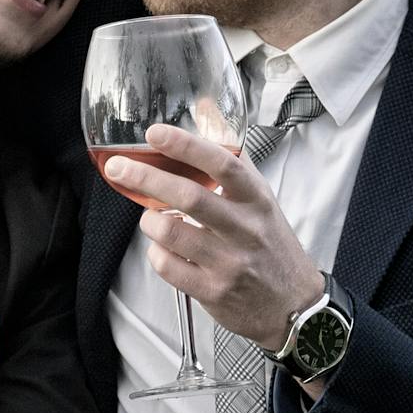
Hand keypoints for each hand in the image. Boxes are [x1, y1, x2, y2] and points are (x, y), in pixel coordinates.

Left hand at [102, 123, 323, 350]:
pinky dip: (156, 253)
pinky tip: (163, 248)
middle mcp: (246, 229)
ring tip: (150, 217)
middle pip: (190, 197)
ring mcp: (230, 262)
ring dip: (149, 221)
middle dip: (147, 178)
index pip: (223, 164)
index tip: (154, 133)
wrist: (293, 305)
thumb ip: (230, 155)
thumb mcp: (260, 198)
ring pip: (172, 233)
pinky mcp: (213, 291)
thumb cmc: (269, 244)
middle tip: (119, 167)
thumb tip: (205, 107)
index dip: (186, 145)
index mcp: (257, 199)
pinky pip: (168, 266)